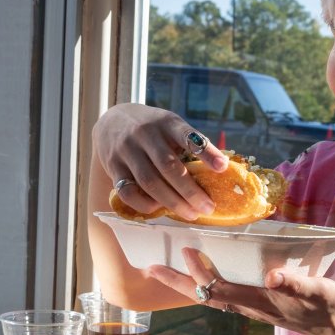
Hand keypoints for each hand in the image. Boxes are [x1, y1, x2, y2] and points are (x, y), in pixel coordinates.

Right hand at [94, 103, 229, 220]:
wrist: (111, 122)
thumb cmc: (152, 129)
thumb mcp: (170, 125)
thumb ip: (189, 143)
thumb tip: (221, 170)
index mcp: (166, 123)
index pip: (187, 136)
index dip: (206, 152)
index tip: (222, 168)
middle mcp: (145, 134)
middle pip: (169, 167)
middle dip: (190, 191)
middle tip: (207, 207)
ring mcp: (126, 150)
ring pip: (150, 182)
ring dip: (172, 202)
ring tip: (190, 213)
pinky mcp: (113, 166)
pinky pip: (128, 191)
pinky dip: (144, 204)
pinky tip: (158, 208)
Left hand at [146, 248, 334, 334]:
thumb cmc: (327, 306)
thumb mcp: (315, 289)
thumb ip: (294, 281)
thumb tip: (271, 275)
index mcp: (257, 300)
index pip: (218, 287)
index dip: (199, 270)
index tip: (186, 248)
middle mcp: (247, 306)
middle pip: (203, 295)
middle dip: (176, 281)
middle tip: (150, 267)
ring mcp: (250, 307)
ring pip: (209, 296)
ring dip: (186, 284)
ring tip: (166, 270)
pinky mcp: (256, 305)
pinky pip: (221, 295)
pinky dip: (204, 284)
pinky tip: (203, 274)